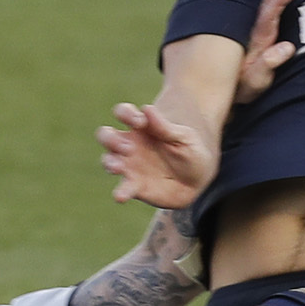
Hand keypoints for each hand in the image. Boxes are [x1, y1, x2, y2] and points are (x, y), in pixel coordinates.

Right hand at [97, 102, 215, 208]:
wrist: (198, 181)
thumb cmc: (190, 152)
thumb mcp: (183, 137)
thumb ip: (164, 126)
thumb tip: (147, 108)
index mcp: (142, 128)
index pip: (123, 113)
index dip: (126, 113)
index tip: (140, 122)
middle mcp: (130, 145)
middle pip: (106, 135)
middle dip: (110, 138)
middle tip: (128, 147)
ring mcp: (129, 166)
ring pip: (108, 160)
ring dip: (110, 162)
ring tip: (119, 167)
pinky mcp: (134, 186)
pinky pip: (122, 188)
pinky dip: (120, 192)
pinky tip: (120, 197)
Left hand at [234, 0, 298, 104]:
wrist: (218, 96)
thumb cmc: (240, 89)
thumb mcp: (253, 83)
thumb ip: (267, 66)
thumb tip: (288, 47)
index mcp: (257, 39)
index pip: (269, 14)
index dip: (279, 0)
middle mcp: (258, 31)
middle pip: (269, 1)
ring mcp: (260, 32)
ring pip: (269, 2)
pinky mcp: (263, 36)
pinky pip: (269, 9)